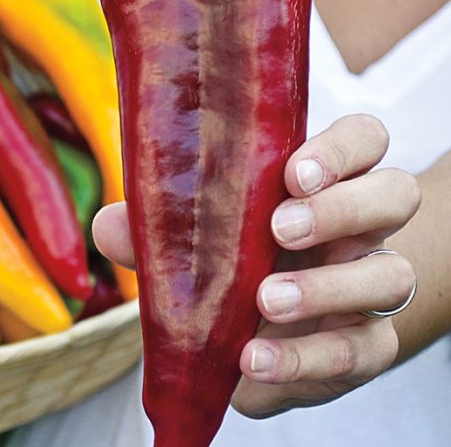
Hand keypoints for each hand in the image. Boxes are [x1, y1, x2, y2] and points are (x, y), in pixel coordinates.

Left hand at [92, 114, 420, 418]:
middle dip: (340, 208)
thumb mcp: (199, 238)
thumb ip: (158, 230)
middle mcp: (358, 225)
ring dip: (327, 288)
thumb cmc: (235, 260)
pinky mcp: (366, 345)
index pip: (363, 140)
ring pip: (390, 274)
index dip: (340, 149)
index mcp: (323, 180)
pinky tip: (253, 360)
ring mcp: (369, 284)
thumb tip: (107, 226)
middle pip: (393, 193)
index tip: (292, 172)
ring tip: (265, 300)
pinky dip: (305, 358)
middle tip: (279, 228)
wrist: (266, 331)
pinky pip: (361, 351)